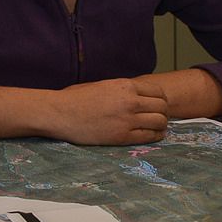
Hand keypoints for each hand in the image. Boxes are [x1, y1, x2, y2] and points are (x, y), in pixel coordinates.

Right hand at [47, 78, 170, 144]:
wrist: (59, 113)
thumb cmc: (74, 99)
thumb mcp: (100, 85)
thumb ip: (120, 90)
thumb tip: (133, 95)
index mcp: (125, 85)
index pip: (158, 91)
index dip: (160, 99)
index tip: (156, 104)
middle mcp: (130, 101)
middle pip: (163, 107)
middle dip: (163, 112)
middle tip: (157, 117)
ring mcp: (127, 119)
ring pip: (160, 122)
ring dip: (161, 125)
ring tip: (155, 127)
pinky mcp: (122, 136)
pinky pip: (149, 136)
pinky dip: (154, 136)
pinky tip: (150, 135)